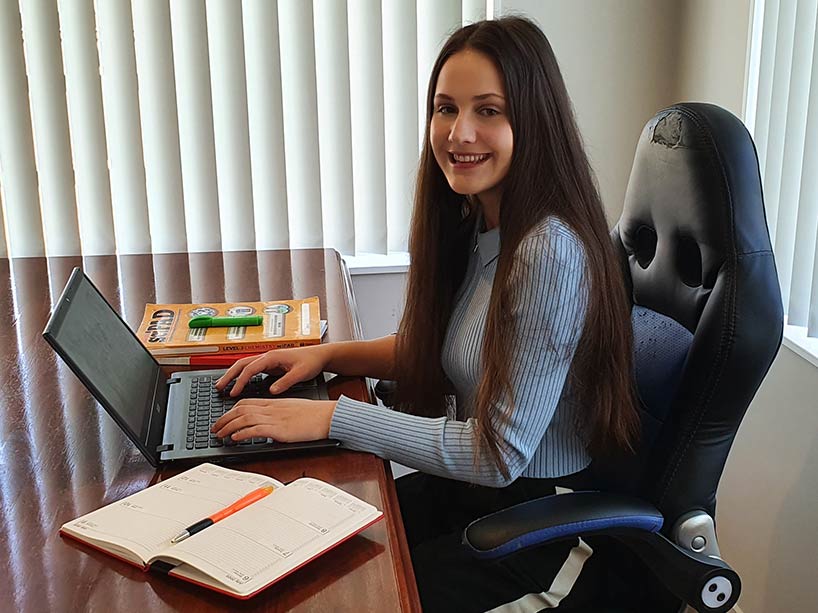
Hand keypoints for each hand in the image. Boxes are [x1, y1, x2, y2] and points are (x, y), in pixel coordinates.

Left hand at [211, 398, 336, 442]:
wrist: (326, 416)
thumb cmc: (313, 414)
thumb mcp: (291, 409)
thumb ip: (277, 414)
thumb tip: (267, 423)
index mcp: (273, 402)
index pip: (246, 403)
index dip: (230, 410)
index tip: (223, 418)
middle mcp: (271, 408)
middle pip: (240, 409)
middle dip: (224, 419)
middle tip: (215, 428)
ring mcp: (274, 418)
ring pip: (244, 418)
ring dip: (228, 426)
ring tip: (219, 434)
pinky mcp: (279, 429)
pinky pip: (256, 429)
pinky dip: (242, 433)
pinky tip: (235, 438)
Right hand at [214, 344, 330, 396]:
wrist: (319, 355)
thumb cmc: (311, 362)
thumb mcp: (301, 373)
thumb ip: (286, 382)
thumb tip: (272, 391)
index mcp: (272, 357)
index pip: (250, 368)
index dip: (240, 381)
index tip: (233, 393)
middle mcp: (267, 356)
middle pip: (241, 364)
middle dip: (229, 375)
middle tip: (218, 387)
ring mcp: (268, 360)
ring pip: (245, 365)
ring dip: (233, 374)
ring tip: (223, 385)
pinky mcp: (270, 364)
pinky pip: (251, 369)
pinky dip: (242, 376)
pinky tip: (238, 384)